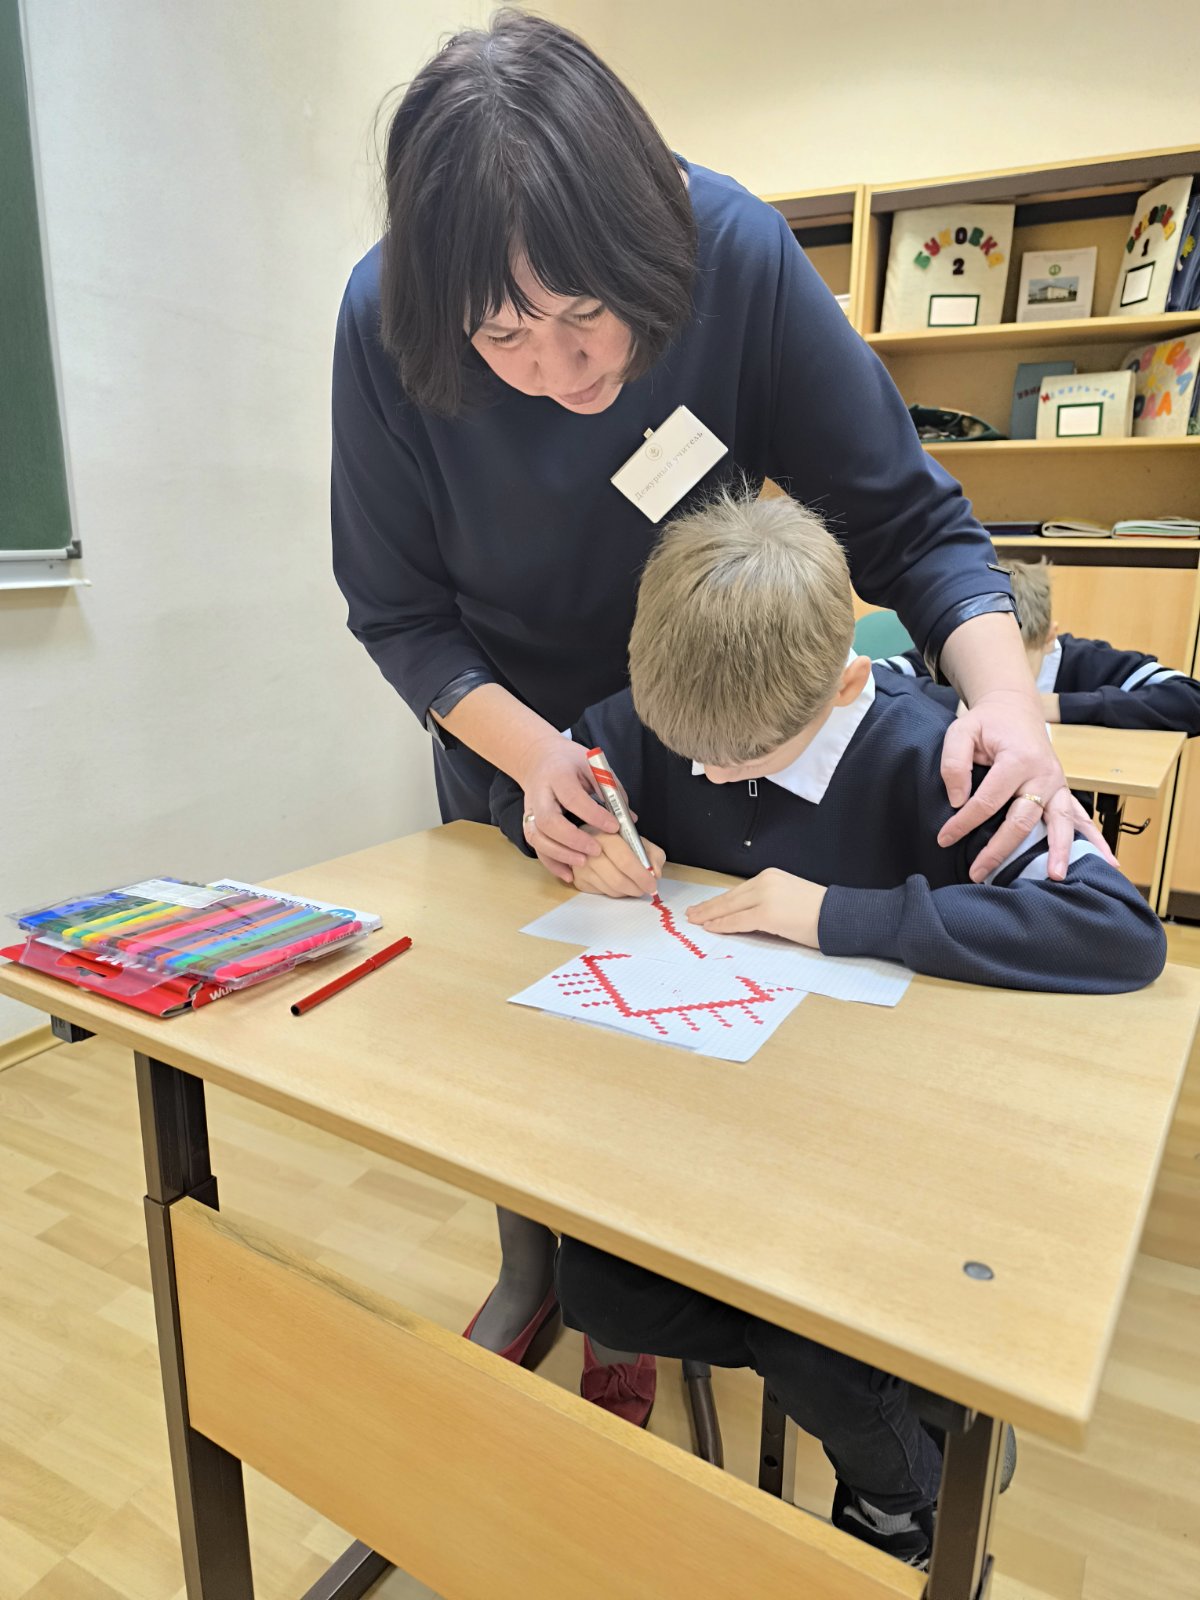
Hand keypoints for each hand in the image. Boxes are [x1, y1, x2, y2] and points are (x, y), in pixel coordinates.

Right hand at [516, 737, 618, 883]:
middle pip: (548, 821)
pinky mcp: (529, 824)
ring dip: (559, 854)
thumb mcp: (592, 765)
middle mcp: (539, 794)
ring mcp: (531, 811)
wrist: (538, 758)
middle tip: (596, 850)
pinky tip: (569, 874)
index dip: (593, 814)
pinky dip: (551, 863)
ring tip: (583, 862)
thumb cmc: (569, 762)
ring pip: (537, 837)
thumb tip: (629, 819)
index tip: (614, 826)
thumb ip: (611, 789)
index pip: (572, 797)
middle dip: (572, 839)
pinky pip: (536, 847)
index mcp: (558, 775)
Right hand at [572, 830, 663, 897]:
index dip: (641, 875)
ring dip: (628, 891)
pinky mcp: (579, 880)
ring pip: (611, 889)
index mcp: (606, 835)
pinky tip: (619, 883)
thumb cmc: (618, 841)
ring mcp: (581, 867)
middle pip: (617, 879)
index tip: (652, 884)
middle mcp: (589, 851)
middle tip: (645, 889)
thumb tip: (655, 874)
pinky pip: (603, 893)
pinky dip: (616, 892)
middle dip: (636, 888)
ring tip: (633, 884)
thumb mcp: (639, 841)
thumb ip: (652, 854)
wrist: (591, 840)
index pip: (625, 860)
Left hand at [686, 868, 826, 947]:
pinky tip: (711, 928)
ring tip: (696, 921)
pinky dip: (723, 925)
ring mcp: (766, 897)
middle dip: (708, 907)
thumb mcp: (788, 898)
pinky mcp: (768, 914)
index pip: (738, 891)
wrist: (840, 916)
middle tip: (692, 914)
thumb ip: (767, 901)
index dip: (719, 901)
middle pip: (729, 897)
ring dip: (710, 915)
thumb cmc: (819, 913)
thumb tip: (745, 915)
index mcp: (771, 876)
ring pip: (730, 907)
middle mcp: (766, 882)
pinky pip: (739, 921)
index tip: (704, 907)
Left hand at [937, 690, 1114, 881]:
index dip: (964, 823)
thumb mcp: (962, 732)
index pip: (988, 801)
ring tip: (1055, 877)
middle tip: (978, 873)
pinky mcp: (1063, 792)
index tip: (944, 839)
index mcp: (1018, 759)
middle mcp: (1043, 775)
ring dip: (1059, 851)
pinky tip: (1108, 862)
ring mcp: (1057, 785)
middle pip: (1023, 820)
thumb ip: (954, 763)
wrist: (1016, 709)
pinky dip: (1094, 839)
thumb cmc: (987, 723)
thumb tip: (958, 800)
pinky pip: (1080, 818)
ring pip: (1060, 823)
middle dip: (1000, 850)